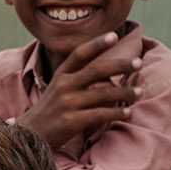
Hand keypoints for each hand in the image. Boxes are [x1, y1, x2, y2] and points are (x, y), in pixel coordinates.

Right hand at [15, 32, 141, 148]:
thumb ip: (77, 77)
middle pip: (98, 69)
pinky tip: (127, 112)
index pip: (80, 53)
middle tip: (139, 63)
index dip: (97, 43)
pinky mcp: (72, 121)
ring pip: (104, 93)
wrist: (31, 134)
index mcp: (61, 74)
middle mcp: (64, 85)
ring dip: (126, 93)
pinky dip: (118, 113)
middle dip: (122, 64)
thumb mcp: (57, 87)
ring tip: (139, 92)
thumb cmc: (51, 109)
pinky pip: (102, 114)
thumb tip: (108, 71)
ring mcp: (68, 103)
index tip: (114, 35)